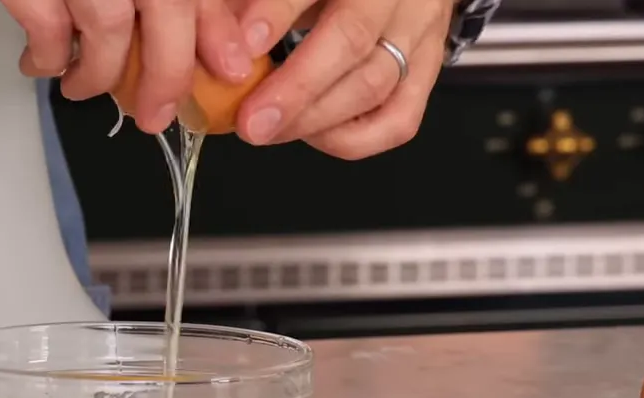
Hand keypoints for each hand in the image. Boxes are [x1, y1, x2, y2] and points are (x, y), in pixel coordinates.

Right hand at [1, 0, 254, 133]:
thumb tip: (219, 40)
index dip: (218, 32)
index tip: (232, 70)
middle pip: (168, 11)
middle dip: (167, 75)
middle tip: (154, 113)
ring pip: (109, 31)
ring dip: (98, 76)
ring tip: (81, 87)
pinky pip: (49, 32)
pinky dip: (48, 60)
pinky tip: (41, 63)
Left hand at [232, 0, 454, 159]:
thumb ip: (255, 3)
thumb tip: (216, 38)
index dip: (276, 15)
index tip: (243, 44)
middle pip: (352, 39)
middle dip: (296, 88)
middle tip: (250, 120)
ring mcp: (421, 32)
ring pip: (375, 85)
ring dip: (313, 118)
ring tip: (265, 129)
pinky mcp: (427, 71)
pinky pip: (397, 121)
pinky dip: (349, 138)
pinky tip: (312, 134)